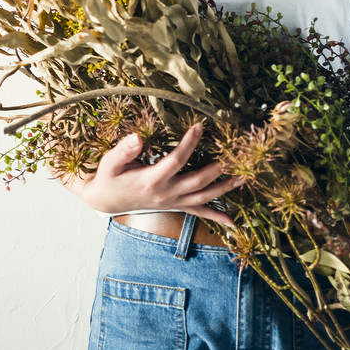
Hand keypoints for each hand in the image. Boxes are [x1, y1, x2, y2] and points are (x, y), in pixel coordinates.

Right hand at [56, 123, 241, 227]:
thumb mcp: (110, 162)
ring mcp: (173, 201)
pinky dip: (217, 216)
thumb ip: (124, 150)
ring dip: (224, 188)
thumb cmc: (109, 177)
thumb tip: (137, 137)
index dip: (188, 144)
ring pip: (204, 197)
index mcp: (151, 179)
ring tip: (243, 177)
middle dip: (217, 168)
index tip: (200, 126)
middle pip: (197, 181)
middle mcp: (166, 193)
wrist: (106, 200)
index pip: (176, 161)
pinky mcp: (175, 205)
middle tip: (235, 153)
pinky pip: (199, 212)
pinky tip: (234, 222)